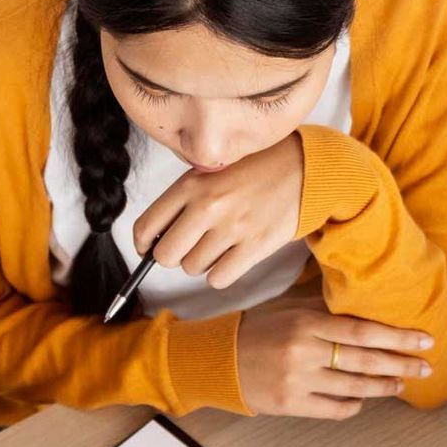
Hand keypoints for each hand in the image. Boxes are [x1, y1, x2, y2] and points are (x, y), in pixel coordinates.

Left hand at [132, 136, 304, 288]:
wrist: (304, 167)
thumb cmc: (254, 169)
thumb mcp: (212, 171)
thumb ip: (183, 199)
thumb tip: (155, 239)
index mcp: (191, 184)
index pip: (146, 226)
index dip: (143, 245)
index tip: (148, 249)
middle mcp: (207, 206)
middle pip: (165, 256)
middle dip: (173, 256)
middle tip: (189, 247)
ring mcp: (232, 228)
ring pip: (192, 268)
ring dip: (201, 263)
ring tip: (219, 244)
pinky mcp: (255, 246)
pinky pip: (218, 279)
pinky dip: (221, 273)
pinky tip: (231, 257)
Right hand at [236, 297, 433, 418]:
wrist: (218, 360)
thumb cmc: (257, 329)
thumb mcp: (289, 308)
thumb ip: (326, 307)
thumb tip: (367, 300)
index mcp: (306, 323)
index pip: (362, 331)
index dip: (397, 337)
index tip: (424, 339)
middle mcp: (303, 352)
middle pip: (365, 360)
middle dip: (401, 364)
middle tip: (426, 367)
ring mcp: (297, 381)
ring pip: (354, 387)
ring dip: (383, 386)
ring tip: (402, 383)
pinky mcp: (290, 405)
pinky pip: (334, 409)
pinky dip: (354, 405)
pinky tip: (364, 399)